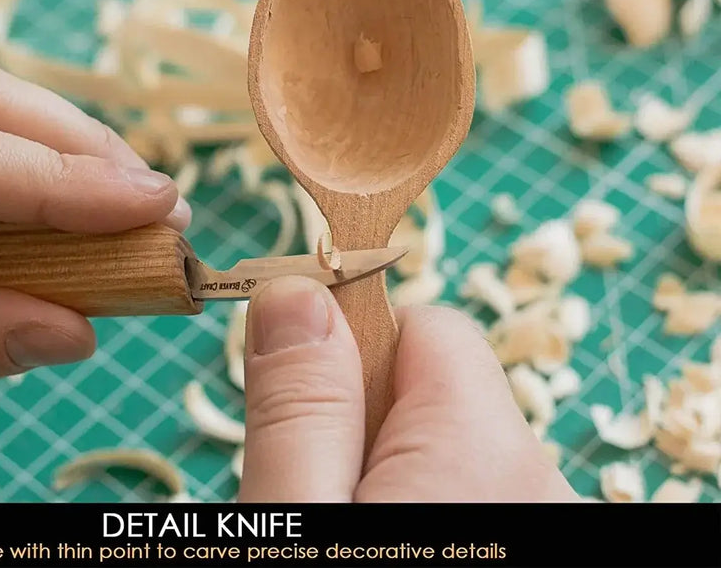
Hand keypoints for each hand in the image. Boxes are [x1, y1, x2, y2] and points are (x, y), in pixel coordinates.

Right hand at [237, 277, 579, 500]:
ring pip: (447, 450)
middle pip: (435, 389)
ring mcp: (538, 514)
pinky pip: (469, 492)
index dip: (347, 347)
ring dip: (386, 472)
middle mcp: (537, 478)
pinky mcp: (522, 534)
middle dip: (362, 421)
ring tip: (343, 531)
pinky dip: (420, 505)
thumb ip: (298, 405)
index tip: (298, 399)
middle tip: (312, 495)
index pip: (425, 325)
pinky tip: (386, 543)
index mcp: (480, 449)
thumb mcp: (295, 516)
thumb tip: (295, 291)